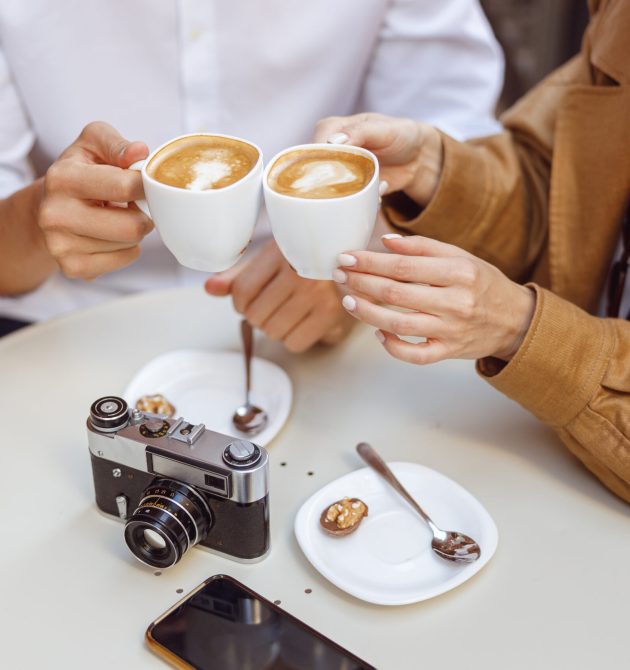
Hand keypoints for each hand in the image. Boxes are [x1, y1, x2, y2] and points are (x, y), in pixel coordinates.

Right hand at [39, 121, 151, 279]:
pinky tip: (111, 235)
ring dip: (134, 231)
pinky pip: (124, 260)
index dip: (146, 185)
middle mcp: (56, 214)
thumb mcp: (92, 144)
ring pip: (131, 245)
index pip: (125, 186)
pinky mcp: (72, 267)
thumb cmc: (79, 172)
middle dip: (143, 214)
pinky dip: (127, 249)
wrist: (47, 207)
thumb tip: (139, 152)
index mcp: (62, 178)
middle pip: (133, 226)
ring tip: (117, 217)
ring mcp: (61, 245)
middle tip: (135, 205)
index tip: (144, 183)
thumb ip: (116, 144)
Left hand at [205, 239, 353, 351]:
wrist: (354, 271)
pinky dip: (293, 339)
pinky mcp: (331, 315)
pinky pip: (294, 343)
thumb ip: (238, 277)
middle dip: (257, 317)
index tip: (247, 303)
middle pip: (255, 314)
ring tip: (288, 314)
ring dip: (274, 329)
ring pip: (272, 331)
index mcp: (281, 252)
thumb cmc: (305, 266)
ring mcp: (317, 294)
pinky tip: (303, 323)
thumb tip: (209, 289)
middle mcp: (299, 272)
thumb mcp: (271, 262)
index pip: (241, 290)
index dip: (238, 304)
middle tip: (272, 308)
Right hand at [313, 112, 442, 205]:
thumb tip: (331, 141)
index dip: (319, 161)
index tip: (334, 172)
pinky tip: (378, 193)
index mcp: (332, 129)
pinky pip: (346, 200)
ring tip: (373, 187)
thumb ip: (358, 132)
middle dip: (333, 183)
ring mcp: (339, 172)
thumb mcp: (383, 129)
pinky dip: (360, 202)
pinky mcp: (350, 189)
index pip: (314, 146)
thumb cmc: (400, 134)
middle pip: (316, 171)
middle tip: (355, 185)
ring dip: (349, 195)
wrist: (418, 157)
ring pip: (329, 189)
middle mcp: (331, 151)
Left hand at [334, 235, 535, 363]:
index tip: (347, 257)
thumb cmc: (482, 284)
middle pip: (396, 294)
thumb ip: (423, 247)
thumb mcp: (461, 257)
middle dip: (361, 283)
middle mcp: (456, 302)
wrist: (515, 320)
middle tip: (339, 276)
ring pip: (399, 324)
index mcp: (459, 272)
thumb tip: (385, 242)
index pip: (403, 266)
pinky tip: (377, 333)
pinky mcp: (449, 353)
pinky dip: (392, 347)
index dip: (369, 262)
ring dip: (367, 313)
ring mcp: (451, 331)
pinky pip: (415, 355)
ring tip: (348, 301)